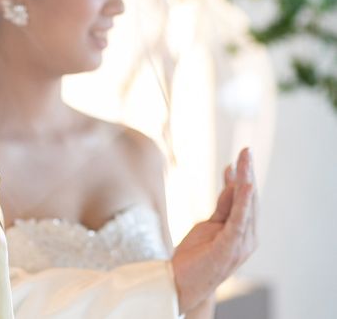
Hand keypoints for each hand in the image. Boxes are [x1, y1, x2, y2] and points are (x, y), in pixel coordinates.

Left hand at [171, 148, 256, 313]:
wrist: (182, 282)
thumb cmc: (197, 255)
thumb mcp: (211, 223)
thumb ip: (223, 205)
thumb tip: (232, 181)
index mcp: (243, 231)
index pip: (246, 198)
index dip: (244, 175)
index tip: (241, 155)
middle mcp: (247, 237)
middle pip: (249, 199)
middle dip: (248, 172)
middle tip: (246, 150)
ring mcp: (240, 244)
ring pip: (246, 206)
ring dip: (246, 180)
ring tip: (245, 159)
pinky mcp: (229, 247)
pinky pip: (238, 220)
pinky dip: (242, 201)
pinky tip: (244, 184)